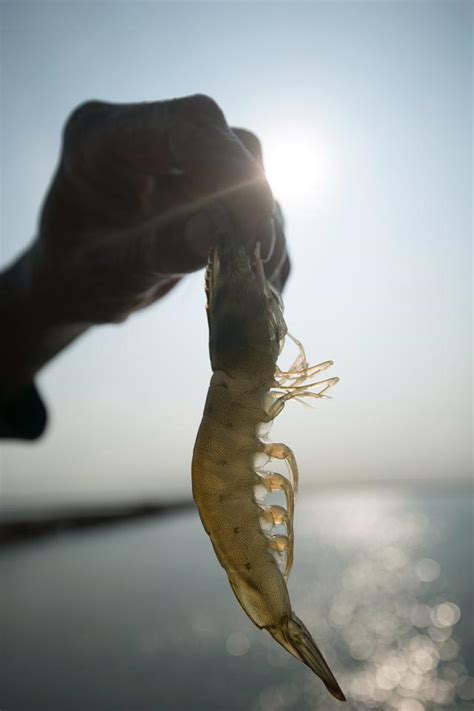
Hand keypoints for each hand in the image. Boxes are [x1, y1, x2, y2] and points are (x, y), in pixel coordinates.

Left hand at [34, 95, 289, 323]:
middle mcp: (142, 133)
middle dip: (250, 198)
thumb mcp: (104, 276)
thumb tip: (211, 232)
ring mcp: (175, 154)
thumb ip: (152, 253)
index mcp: (101, 138)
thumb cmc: (76, 281)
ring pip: (245, 164)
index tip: (256, 226)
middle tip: (258, 257)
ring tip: (254, 276)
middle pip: (223, 138)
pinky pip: (247, 195)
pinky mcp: (199, 179)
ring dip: (261, 221)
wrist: (77, 286)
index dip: (231, 167)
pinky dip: (257, 235)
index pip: (185, 126)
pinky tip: (252, 275)